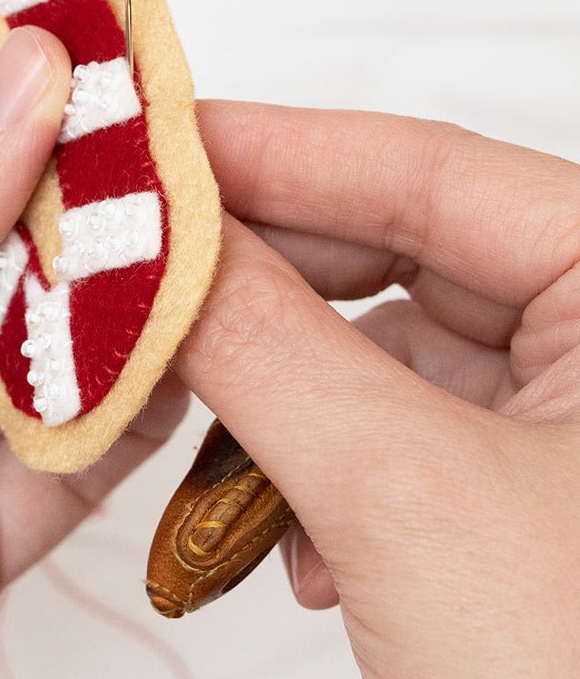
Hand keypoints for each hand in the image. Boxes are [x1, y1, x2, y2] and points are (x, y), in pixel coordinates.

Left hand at [0, 28, 185, 678]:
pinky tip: (178, 379)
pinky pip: (70, 460)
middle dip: (93, 206)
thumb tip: (23, 89)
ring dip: (124, 310)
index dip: (26, 99)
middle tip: (186, 182)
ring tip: (202, 271)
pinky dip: (128, 422)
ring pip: (51, 340)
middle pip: (6, 229)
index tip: (121, 80)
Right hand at [181, 102, 579, 678]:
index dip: (276, 151)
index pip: (429, 171)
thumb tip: (155, 250)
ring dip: (279, 386)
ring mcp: (569, 421)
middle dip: (260, 273)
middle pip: (399, 250)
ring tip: (194, 409)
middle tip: (142, 265)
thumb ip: (265, 347)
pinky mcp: (521, 494)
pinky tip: (284, 530)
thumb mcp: (405, 498)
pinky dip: (317, 458)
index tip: (157, 148)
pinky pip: (390, 425)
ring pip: (382, 345)